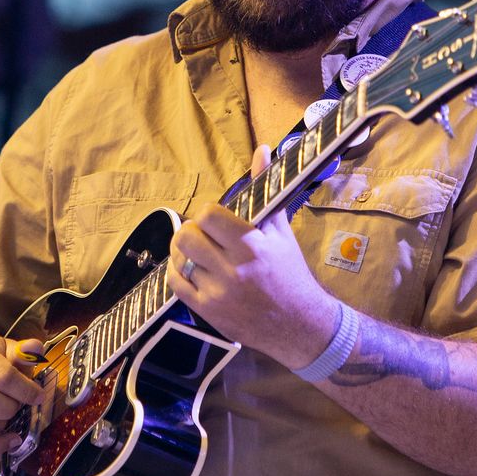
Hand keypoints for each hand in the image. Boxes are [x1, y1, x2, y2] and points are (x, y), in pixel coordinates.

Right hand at [0, 336, 49, 455]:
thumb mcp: (4, 351)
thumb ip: (22, 353)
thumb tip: (35, 347)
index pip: (1, 375)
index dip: (25, 389)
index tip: (38, 396)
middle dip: (9, 408)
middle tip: (18, 406)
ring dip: (0, 427)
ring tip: (8, 419)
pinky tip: (8, 440)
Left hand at [167, 146, 338, 367]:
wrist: (300, 325)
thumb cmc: (291, 273)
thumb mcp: (280, 231)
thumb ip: (265, 189)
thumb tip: (262, 149)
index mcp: (253, 246)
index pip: (209, 216)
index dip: (208, 214)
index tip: (217, 219)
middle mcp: (234, 270)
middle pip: (187, 236)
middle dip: (192, 231)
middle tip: (204, 235)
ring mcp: (218, 293)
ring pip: (180, 260)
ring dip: (185, 252)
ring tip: (198, 252)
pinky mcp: (208, 312)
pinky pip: (175, 285)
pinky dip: (178, 272)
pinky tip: (191, 269)